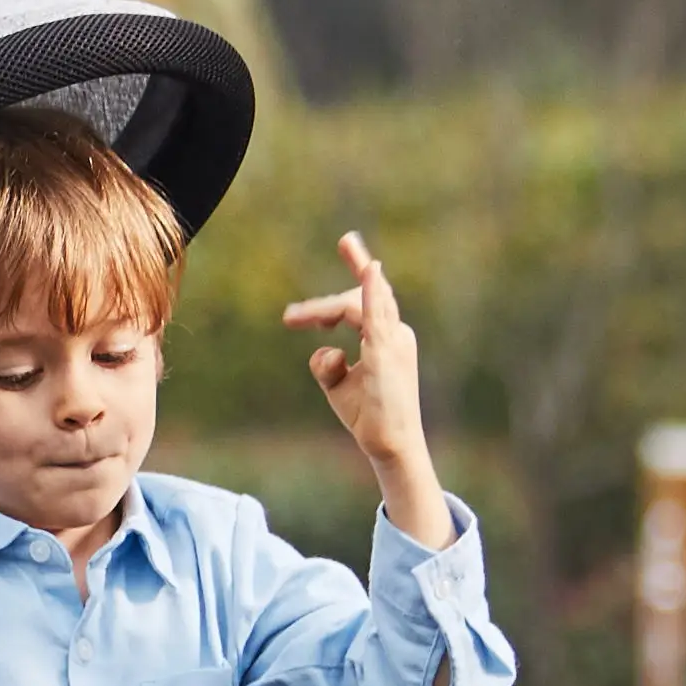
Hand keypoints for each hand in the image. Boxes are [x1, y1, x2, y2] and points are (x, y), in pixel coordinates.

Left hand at [284, 232, 448, 542]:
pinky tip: (370, 269)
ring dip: (325, 309)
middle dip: (321, 309)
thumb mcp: (339, 384)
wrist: (389, 445)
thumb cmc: (369, 415)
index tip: (347, 241)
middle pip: (355, 301)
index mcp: (387, 337)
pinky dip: (374, 292)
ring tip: (294, 318)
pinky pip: (379, 315)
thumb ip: (328, 362)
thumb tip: (324, 351)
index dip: (358, 266)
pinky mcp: (387, 352)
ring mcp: (393, 342)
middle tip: (290, 319)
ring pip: (357, 306)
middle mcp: (395, 334)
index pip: (369, 296)